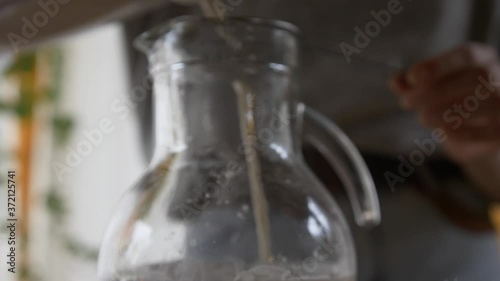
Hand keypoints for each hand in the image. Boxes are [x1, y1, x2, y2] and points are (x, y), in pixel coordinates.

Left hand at [390, 43, 499, 163]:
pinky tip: (442, 131)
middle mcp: (499, 77)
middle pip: (475, 77)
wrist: (478, 135)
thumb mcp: (429, 91)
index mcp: (482, 59)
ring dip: (447, 110)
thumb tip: (396, 81)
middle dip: (437, 89)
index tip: (412, 77)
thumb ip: (412, 85)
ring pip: (485, 102)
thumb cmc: (453, 103)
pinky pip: (487, 131)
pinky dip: (461, 131)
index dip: (438, 66)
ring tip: (422, 117)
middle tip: (406, 101)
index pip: (465, 55)